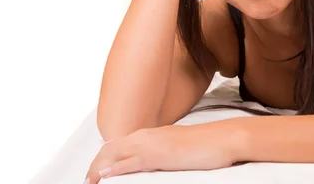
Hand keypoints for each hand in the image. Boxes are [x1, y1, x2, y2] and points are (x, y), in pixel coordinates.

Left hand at [83, 123, 239, 182]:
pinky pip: (132, 161)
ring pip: (116, 153)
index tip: (96, 172)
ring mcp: (154, 143)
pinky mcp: (161, 154)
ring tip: (90, 180)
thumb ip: (163, 152)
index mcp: (152, 134)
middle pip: (112, 148)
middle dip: (96, 164)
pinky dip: (116, 168)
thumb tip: (153, 162)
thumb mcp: (179, 148)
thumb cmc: (208, 144)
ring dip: (100, 168)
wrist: (225, 138)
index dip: (104, 158)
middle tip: (88, 180)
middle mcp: (149, 135)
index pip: (120, 144)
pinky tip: (106, 176)